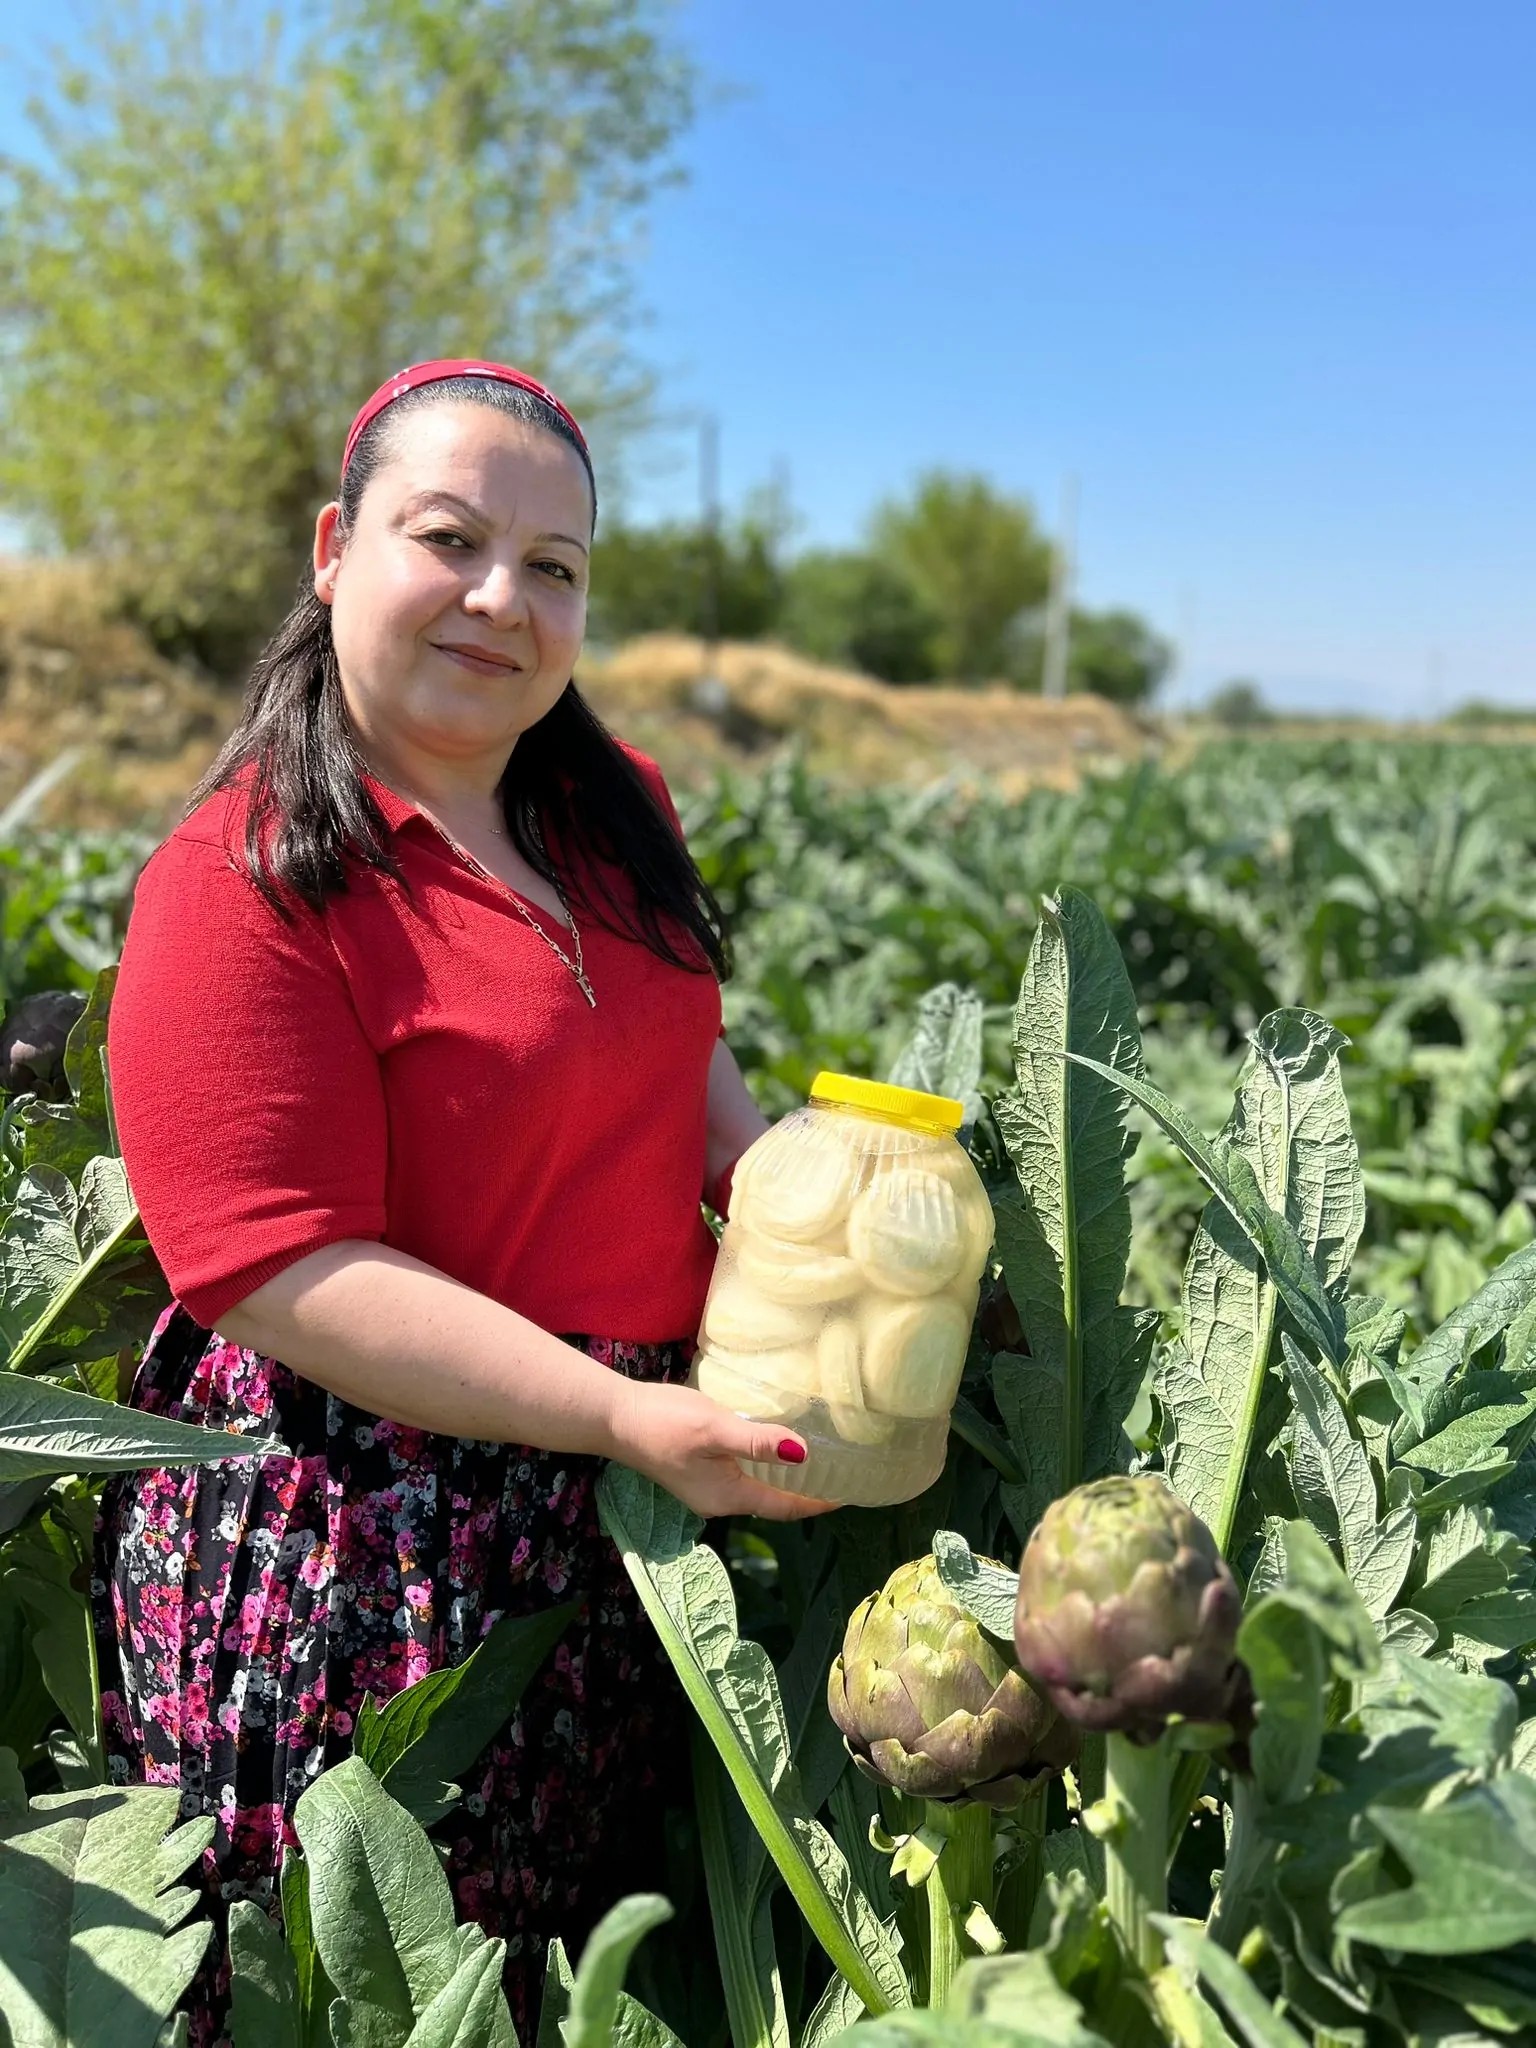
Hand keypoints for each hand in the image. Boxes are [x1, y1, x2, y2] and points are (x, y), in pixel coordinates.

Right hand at [608, 1379, 838, 1520]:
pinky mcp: (696, 1473)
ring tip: (814, 1461)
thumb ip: (757, 1443)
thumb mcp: (715, 1429)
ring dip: (785, 1481)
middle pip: (773, 1504)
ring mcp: (706, 1489)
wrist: (615, 1418)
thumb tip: (802, 1456)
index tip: (850, 1493)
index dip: (818, 1503)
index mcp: (729, 1497)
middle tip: (840, 1474)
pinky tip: (769, 1448)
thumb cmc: (665, 1423)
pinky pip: (741, 1477)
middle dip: (806, 1494)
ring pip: (757, 1490)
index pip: (785, 1508)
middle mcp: (720, 1502)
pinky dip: (763, 1469)